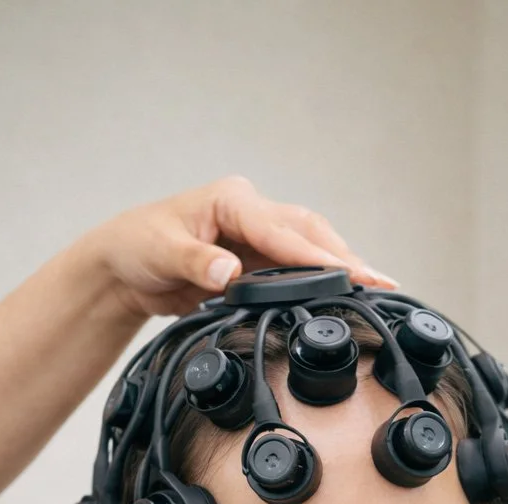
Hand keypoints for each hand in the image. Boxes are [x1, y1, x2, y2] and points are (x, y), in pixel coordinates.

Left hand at [78, 174, 396, 319]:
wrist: (124, 266)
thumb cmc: (138, 247)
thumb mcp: (161, 253)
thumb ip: (196, 262)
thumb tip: (229, 271)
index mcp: (232, 201)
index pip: (283, 230)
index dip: (318, 255)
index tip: (350, 274)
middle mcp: (251, 213)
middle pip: (310, 232)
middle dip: (346, 258)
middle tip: (383, 283)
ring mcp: (257, 236)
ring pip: (310, 247)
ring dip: (341, 268)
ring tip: (378, 290)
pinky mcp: (257, 260)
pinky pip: (296, 270)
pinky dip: (321, 282)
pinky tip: (345, 297)